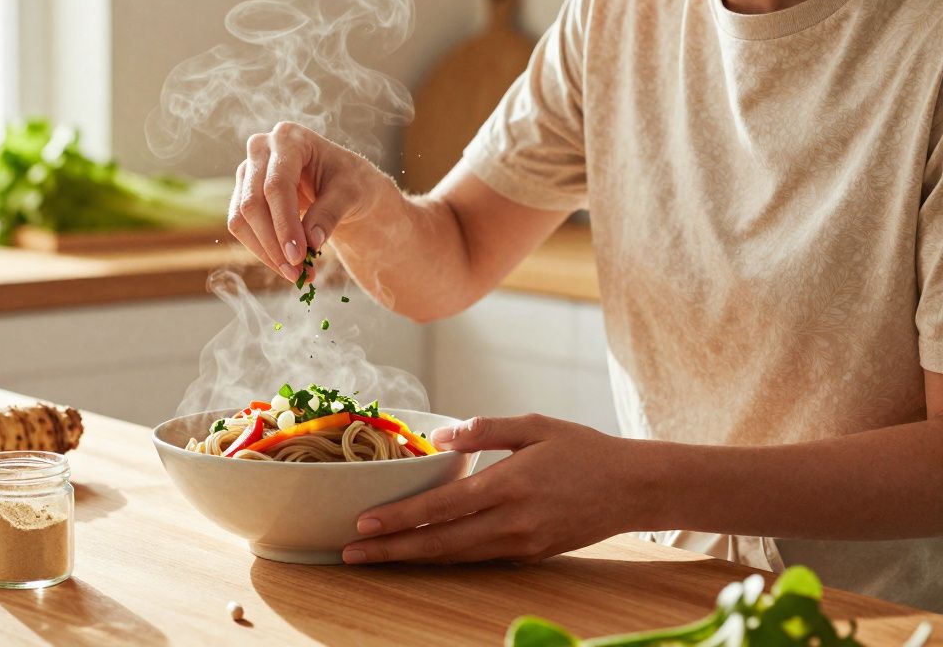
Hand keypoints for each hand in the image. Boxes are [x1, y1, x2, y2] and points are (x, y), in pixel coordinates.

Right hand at [228, 121, 385, 280]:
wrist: (344, 185)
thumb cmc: (351, 181)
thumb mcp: (351, 193)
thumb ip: (330, 213)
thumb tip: (311, 242)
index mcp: (289, 138)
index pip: (277, 186)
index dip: (285, 224)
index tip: (299, 257)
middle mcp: (261, 149)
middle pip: (253, 203)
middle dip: (274, 243)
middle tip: (297, 273)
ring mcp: (248, 171)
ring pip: (241, 218)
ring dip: (265, 252)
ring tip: (295, 274)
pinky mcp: (243, 194)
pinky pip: (241, 227)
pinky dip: (262, 251)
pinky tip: (285, 265)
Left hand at [342, 414, 649, 563]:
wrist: (635, 488)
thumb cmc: (583, 450)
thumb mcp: (534, 425)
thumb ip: (485, 430)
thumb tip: (439, 437)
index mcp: (509, 485)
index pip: (442, 508)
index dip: (400, 518)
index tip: (364, 524)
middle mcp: (512, 522)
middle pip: (440, 543)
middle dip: (391, 551)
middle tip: (350, 554)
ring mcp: (522, 544)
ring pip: (456, 556)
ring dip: (412, 558)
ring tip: (376, 557)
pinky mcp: (531, 555)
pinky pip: (479, 558)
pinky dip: (446, 557)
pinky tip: (421, 553)